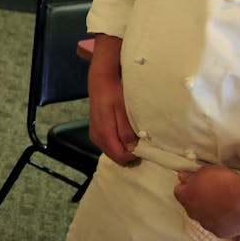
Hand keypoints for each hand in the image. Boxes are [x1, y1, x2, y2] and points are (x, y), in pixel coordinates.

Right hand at [86, 36, 136, 163]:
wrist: (101, 83)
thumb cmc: (114, 94)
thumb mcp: (124, 111)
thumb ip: (127, 131)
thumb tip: (132, 148)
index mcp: (104, 134)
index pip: (120, 156)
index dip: (133, 155)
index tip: (144, 146)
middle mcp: (97, 138)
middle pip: (116, 157)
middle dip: (129, 153)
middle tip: (141, 142)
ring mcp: (95, 136)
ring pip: (112, 152)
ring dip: (124, 148)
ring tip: (134, 137)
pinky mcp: (96, 133)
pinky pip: (108, 145)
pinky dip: (118, 144)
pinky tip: (125, 134)